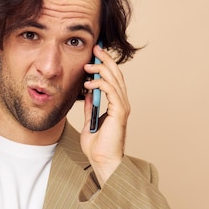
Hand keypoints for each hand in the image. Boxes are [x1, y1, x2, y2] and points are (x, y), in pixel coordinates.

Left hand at [80, 46, 129, 181]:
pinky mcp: (119, 112)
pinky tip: (88, 84)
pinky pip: (111, 92)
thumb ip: (90, 106)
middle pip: (116, 74)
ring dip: (101, 69)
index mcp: (116, 104)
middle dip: (106, 59)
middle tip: (96, 48)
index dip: (105, 64)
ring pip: (115, 80)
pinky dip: (100, 84)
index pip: (113, 78)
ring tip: (88, 65)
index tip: (95, 53)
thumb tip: (86, 93)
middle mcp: (122, 103)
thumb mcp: (90, 120)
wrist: (102, 160)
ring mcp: (122, 107)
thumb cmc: (97, 145)